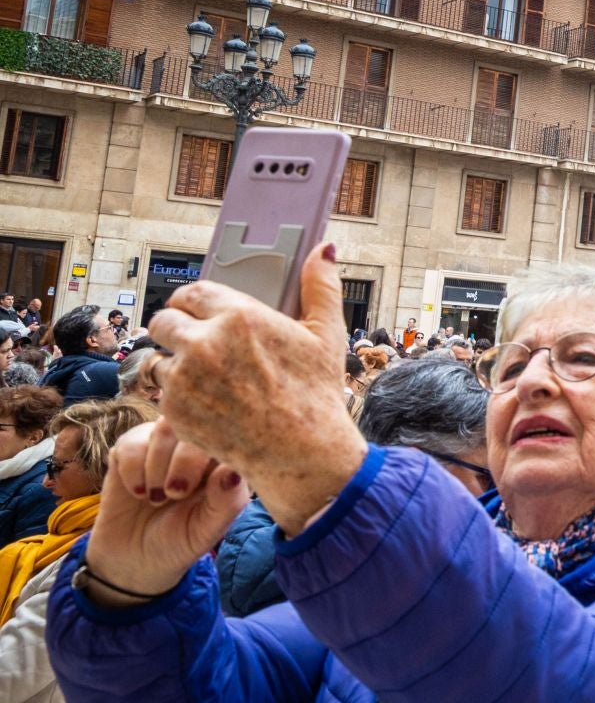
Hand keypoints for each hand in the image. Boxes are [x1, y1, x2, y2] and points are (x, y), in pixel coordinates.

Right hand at [83, 421, 248, 607]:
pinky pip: (131, 442)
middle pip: (197, 424)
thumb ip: (226, 502)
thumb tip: (233, 471)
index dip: (221, 448)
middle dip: (185, 461)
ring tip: (156, 498)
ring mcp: (163, 445)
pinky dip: (133, 470)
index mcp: (225, 461)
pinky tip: (138, 492)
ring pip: (164, 427)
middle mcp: (196, 447)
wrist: (130, 561)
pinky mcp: (129, 450)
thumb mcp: (206, 532)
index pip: (234, 433)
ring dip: (158, 466)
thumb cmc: (178, 543)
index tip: (205, 482)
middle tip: (175, 494)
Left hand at [148, 245, 366, 533]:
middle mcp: (205, 342)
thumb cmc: (317, 393)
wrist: (302, 453)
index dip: (193, 302)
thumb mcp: (326, 334)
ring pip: (161, 357)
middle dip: (177, 328)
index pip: (191, 292)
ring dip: (177, 363)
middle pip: (164, 320)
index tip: (200, 312)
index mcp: (240, 316)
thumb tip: (325, 249)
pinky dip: (179, 394)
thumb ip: (321, 287)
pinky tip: (208, 401)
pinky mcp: (173, 409)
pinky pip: (162, 390)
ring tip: (207, 378)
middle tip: (198, 344)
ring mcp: (185, 378)